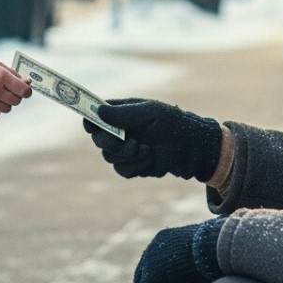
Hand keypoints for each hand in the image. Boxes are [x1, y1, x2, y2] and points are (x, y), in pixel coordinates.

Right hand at [0, 57, 31, 117]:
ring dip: (5, 103)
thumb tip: (28, 83)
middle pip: (17, 101)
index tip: (26, 90)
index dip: (27, 91)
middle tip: (8, 90)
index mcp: (1, 76)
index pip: (24, 90)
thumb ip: (14, 74)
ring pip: (7, 109)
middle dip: (15, 96)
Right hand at [84, 98, 221, 180]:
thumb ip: (124, 113)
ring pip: (109, 157)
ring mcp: (125, 149)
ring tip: (146, 150)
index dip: (90, 120)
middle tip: (129, 143)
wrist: (192, 147)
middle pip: (98, 139)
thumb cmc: (173, 123)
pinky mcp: (132, 166)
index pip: (95, 115)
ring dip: (127, 156)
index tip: (91, 125)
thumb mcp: (150, 113)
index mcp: (121, 113)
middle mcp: (120, 131)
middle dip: (111, 143)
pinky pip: (122, 170)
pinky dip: (135, 166)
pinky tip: (149, 158)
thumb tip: (98, 111)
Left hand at [134, 217, 225, 282]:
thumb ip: (192, 262)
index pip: (152, 264)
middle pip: (143, 277)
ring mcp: (150, 262)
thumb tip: (198, 270)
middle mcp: (153, 248)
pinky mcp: (152, 279)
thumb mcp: (201, 254)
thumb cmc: (219, 250)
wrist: (220, 247)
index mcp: (165, 239)